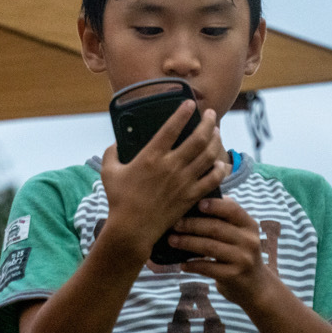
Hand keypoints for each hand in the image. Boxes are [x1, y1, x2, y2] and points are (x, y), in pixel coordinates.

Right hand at [99, 102, 227, 259]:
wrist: (132, 229)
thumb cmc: (119, 200)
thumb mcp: (109, 172)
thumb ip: (111, 153)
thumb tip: (117, 143)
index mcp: (151, 156)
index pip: (172, 128)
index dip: (182, 113)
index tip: (189, 103)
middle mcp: (171, 165)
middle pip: (198, 138)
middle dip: (207, 122)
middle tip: (210, 114)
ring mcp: (183, 181)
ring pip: (208, 155)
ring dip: (216, 141)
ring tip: (217, 133)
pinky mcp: (191, 196)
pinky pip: (212, 179)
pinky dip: (220, 169)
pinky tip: (222, 163)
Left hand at [168, 197, 274, 307]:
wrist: (255, 287)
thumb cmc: (239, 253)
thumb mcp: (240, 235)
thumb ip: (225, 220)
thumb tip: (195, 203)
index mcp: (249, 225)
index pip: (232, 209)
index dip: (214, 205)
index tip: (197, 203)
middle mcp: (249, 241)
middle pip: (216, 228)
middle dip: (192, 225)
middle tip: (174, 224)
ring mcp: (242, 259)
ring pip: (210, 247)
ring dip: (188, 243)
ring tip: (172, 241)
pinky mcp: (233, 276)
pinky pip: (208, 268)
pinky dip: (193, 265)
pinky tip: (182, 264)